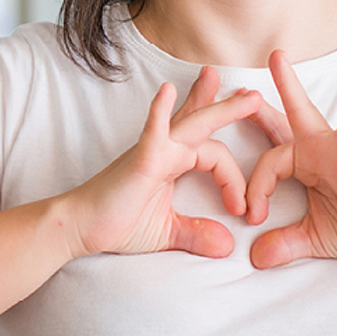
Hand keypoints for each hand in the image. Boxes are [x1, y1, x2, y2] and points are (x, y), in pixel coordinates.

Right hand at [67, 67, 261, 259]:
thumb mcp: (167, 231)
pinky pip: (153, 131)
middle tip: (256, 95)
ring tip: (248, 95)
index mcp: (173, 163)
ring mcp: (153, 151)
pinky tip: (167, 90)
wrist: (79, 227)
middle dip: (230, 109)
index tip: (240, 209)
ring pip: (192, 124)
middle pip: (204, 124)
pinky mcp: (140, 160)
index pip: (214, 156)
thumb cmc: (115, 224)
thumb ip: (196, 233)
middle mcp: (165, 151)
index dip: (233, 180)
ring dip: (218, 107)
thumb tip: (227, 245)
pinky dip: (160, 111)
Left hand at [245, 51, 336, 267]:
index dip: (254, 190)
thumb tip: (256, 260)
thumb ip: (283, 244)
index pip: (265, 164)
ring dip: (290, 86)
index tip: (252, 216)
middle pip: (278, 120)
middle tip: (231, 76)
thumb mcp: (312, 237)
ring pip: (303, 115)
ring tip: (276, 58)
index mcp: (303, 164)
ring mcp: (333, 148)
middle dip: (256, 99)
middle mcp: (314, 150)